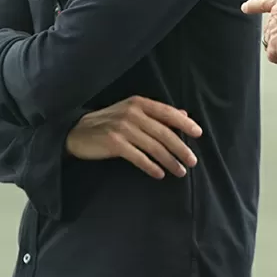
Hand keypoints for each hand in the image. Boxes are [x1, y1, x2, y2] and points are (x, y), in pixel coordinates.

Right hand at [66, 95, 201, 178]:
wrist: (77, 131)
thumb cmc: (109, 122)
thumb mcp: (133, 112)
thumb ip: (157, 113)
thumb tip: (184, 114)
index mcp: (139, 103)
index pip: (167, 112)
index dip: (185, 123)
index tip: (198, 134)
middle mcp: (132, 113)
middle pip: (163, 132)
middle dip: (181, 148)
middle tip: (192, 161)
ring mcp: (123, 128)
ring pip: (154, 147)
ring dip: (169, 161)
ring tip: (180, 171)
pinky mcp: (114, 143)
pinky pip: (138, 157)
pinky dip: (151, 166)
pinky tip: (160, 174)